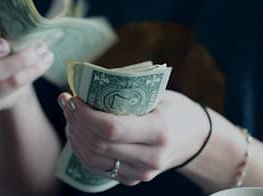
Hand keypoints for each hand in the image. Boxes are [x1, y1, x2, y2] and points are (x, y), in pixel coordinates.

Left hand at [58, 90, 208, 185]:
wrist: (195, 139)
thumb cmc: (174, 109)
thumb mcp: (158, 94)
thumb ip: (126, 92)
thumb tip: (86, 84)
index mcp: (159, 131)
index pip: (111, 128)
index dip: (84, 114)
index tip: (73, 97)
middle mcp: (151, 157)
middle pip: (98, 145)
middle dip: (75, 122)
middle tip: (66, 103)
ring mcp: (141, 173)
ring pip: (93, 159)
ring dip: (75, 136)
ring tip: (70, 116)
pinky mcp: (133, 179)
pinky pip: (97, 168)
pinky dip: (82, 149)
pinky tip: (78, 132)